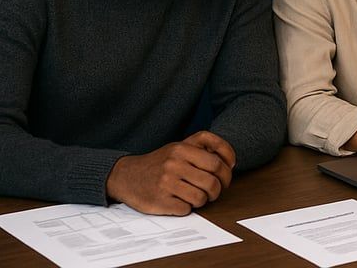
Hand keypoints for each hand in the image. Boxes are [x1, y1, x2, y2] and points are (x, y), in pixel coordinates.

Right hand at [106, 131, 235, 214]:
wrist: (127, 176)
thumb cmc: (160, 162)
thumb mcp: (179, 146)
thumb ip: (203, 148)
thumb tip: (229, 162)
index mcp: (181, 148)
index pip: (217, 160)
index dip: (228, 169)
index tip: (229, 172)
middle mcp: (174, 164)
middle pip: (213, 181)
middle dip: (219, 188)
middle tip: (216, 190)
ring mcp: (166, 183)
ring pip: (202, 197)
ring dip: (204, 200)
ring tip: (197, 196)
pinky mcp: (160, 201)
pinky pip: (187, 209)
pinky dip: (188, 207)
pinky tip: (182, 201)